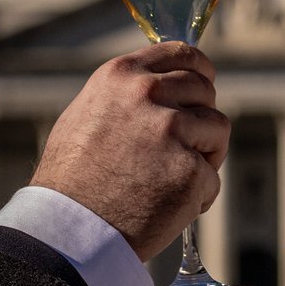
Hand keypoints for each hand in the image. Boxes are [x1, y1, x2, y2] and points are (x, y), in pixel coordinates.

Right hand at [31, 41, 228, 260]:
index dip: (199, 72)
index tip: (202, 88)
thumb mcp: (89, 114)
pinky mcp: (189, 171)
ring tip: (174, 180)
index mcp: (122, 75)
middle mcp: (148, 94)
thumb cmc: (72, 179)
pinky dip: (198, 196)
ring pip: (218, 129)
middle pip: (205, 92)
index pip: (183, 54)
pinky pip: (213, 178)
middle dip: (201, 118)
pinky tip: (169, 207)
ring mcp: (172, 131)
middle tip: (184, 148)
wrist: (67, 231)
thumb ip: (127, 94)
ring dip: (206, 155)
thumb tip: (163, 83)